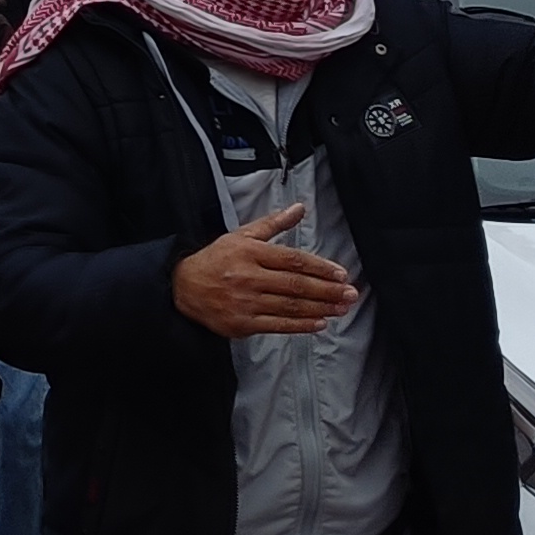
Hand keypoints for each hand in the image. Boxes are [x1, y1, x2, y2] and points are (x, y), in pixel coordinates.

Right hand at [169, 201, 359, 337]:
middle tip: (350, 293)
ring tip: (341, 308)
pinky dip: (301, 326)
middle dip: (327, 290)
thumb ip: (273, 224)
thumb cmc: (217, 259)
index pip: (292, 259)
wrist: (184, 288)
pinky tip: (320, 323)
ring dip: (320, 308)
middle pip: (295, 284)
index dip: (319, 267)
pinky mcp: (243, 323)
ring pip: (290, 307)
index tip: (341, 273)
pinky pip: (278, 326)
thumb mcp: (241, 235)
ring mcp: (246, 302)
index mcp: (250, 252)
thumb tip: (299, 208)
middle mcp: (248, 277)